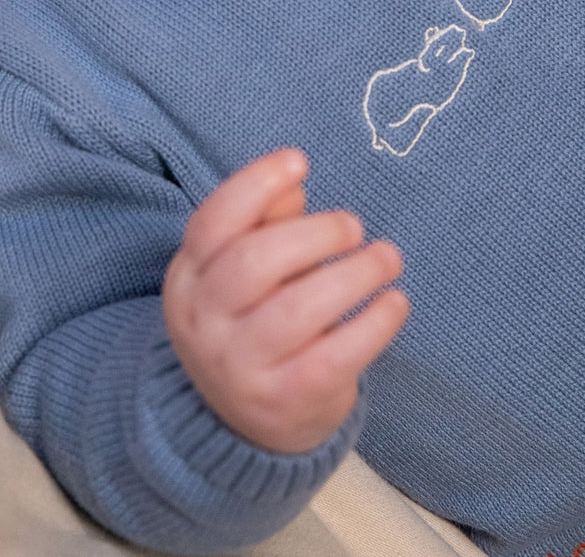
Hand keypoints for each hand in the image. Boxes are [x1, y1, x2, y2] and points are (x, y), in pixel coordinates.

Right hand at [162, 148, 408, 453]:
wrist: (242, 423)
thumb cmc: (252, 319)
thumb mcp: (240, 269)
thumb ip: (263, 222)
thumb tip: (292, 186)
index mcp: (188, 277)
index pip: (211, 222)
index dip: (255, 184)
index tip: (301, 161)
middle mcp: (204, 323)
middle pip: (253, 262)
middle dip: (314, 233)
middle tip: (354, 226)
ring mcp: (240, 367)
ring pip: (296, 311)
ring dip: (354, 275)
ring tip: (387, 258)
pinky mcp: (284, 401)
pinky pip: (334, 357)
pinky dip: (374, 324)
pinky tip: (395, 302)